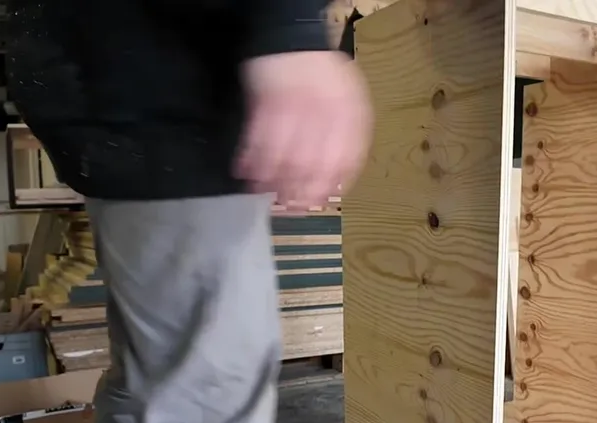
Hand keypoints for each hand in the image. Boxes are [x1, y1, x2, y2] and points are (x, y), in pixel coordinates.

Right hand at [236, 51, 371, 207]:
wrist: (295, 40)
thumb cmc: (324, 77)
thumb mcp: (350, 102)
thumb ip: (348, 138)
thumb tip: (339, 180)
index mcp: (351, 113)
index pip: (347, 160)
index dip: (332, 185)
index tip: (320, 201)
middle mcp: (326, 112)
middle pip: (315, 164)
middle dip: (301, 191)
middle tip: (291, 207)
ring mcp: (296, 106)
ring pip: (285, 156)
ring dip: (273, 180)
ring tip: (265, 194)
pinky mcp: (267, 100)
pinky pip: (259, 138)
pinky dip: (251, 159)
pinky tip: (245, 172)